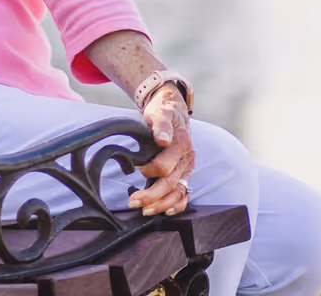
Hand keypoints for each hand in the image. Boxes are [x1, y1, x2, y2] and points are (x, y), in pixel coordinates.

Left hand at [127, 85, 195, 216]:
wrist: (173, 109)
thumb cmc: (164, 112)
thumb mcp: (160, 112)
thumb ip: (161, 125)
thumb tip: (162, 140)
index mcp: (181, 144)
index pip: (164, 166)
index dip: (148, 170)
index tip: (134, 167)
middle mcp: (187, 158)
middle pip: (170, 184)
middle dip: (151, 196)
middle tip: (133, 201)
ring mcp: (187, 167)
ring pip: (178, 193)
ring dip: (162, 204)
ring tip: (145, 210)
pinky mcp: (185, 173)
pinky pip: (185, 193)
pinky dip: (177, 205)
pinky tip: (166, 211)